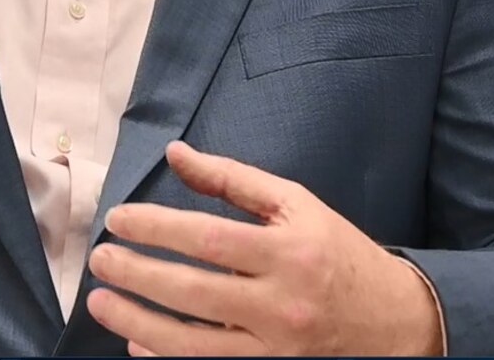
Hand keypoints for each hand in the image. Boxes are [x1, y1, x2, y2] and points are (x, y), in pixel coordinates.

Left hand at [86, 141, 443, 355]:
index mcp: (291, 251)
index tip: (119, 220)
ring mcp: (277, 349)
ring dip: (138, 322)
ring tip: (101, 302)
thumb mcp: (295, 205)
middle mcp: (284, 303)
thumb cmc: (336, 253)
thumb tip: (175, 153)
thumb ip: (232, 180)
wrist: (394, 320)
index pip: (210, 239)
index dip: (157, 227)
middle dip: (137, 274)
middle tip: (99, 260)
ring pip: (193, 344)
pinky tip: (137, 342)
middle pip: (194, 292)